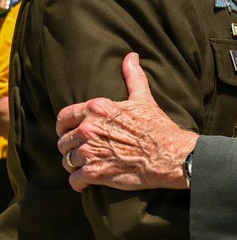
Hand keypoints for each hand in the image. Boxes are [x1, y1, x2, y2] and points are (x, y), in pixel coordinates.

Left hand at [56, 52, 196, 192]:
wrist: (170, 155)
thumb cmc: (158, 127)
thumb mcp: (144, 99)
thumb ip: (133, 77)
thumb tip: (131, 56)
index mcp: (97, 108)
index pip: (64, 117)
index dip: (65, 127)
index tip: (71, 132)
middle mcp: (88, 128)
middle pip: (63, 141)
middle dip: (72, 148)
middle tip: (84, 152)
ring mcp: (89, 151)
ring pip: (67, 161)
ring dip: (75, 165)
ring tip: (88, 166)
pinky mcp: (94, 173)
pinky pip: (74, 180)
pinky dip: (80, 183)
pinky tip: (89, 182)